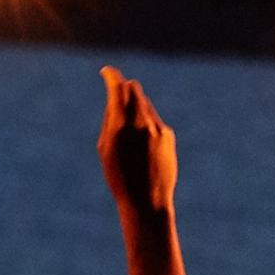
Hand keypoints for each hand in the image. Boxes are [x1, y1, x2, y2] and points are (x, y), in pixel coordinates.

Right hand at [98, 66, 176, 218]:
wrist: (147, 201)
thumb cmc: (119, 178)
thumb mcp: (106, 148)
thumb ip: (111, 119)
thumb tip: (115, 99)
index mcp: (121, 125)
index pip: (117, 87)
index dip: (111, 76)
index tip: (107, 72)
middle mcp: (142, 122)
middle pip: (134, 90)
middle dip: (125, 89)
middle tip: (116, 94)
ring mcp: (158, 128)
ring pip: (145, 105)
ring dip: (135, 108)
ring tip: (128, 135)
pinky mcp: (168, 136)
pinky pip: (154, 121)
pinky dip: (146, 125)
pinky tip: (142, 149)